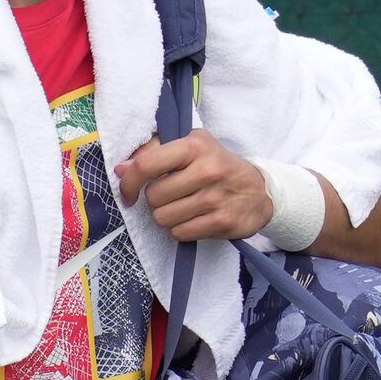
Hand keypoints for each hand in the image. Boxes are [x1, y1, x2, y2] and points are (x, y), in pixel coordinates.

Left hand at [116, 129, 271, 241]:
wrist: (259, 191)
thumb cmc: (215, 166)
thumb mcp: (191, 147)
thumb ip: (154, 152)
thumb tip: (120, 169)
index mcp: (195, 146)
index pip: (146, 165)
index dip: (129, 182)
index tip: (129, 192)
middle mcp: (207, 170)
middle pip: (153, 197)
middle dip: (157, 200)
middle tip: (173, 195)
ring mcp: (216, 198)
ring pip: (163, 218)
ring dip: (167, 216)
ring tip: (184, 207)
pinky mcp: (222, 222)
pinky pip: (179, 233)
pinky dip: (181, 230)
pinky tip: (194, 218)